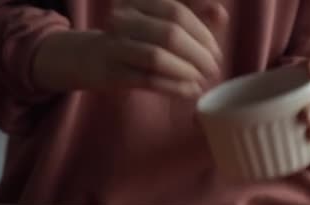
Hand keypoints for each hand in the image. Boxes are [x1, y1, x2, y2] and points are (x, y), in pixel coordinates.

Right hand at [33, 0, 226, 97]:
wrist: (87, 57)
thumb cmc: (133, 39)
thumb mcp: (159, 22)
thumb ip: (192, 14)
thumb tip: (221, 13)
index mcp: (138, 2)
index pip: (177, 11)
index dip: (202, 32)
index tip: (216, 51)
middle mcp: (124, 18)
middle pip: (170, 33)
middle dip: (198, 54)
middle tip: (213, 69)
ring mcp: (115, 45)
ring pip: (157, 57)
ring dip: (186, 71)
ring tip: (201, 80)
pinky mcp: (112, 72)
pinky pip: (147, 79)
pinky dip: (173, 86)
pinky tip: (189, 91)